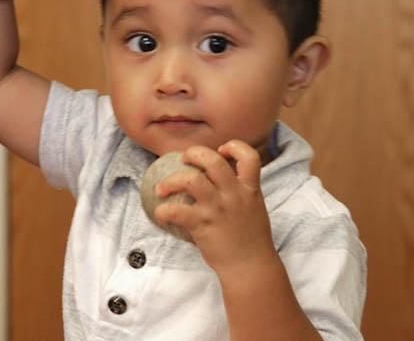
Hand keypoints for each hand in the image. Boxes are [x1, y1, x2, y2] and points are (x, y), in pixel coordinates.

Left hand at [154, 140, 278, 273]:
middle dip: (194, 153)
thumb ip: (239, 192)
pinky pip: (176, 211)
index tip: (221, 150)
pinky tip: (160, 213)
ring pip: (191, 180)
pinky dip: (162, 210)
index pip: (249, 157)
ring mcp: (218, 209)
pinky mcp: (203, 225)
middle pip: (213, 160)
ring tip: (162, 187)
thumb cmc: (250, 240)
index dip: (234, 147)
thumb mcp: (253, 208)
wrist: (250, 267)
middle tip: (183, 158)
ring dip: (171, 180)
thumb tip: (218, 180)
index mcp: (249, 189)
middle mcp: (234, 195)